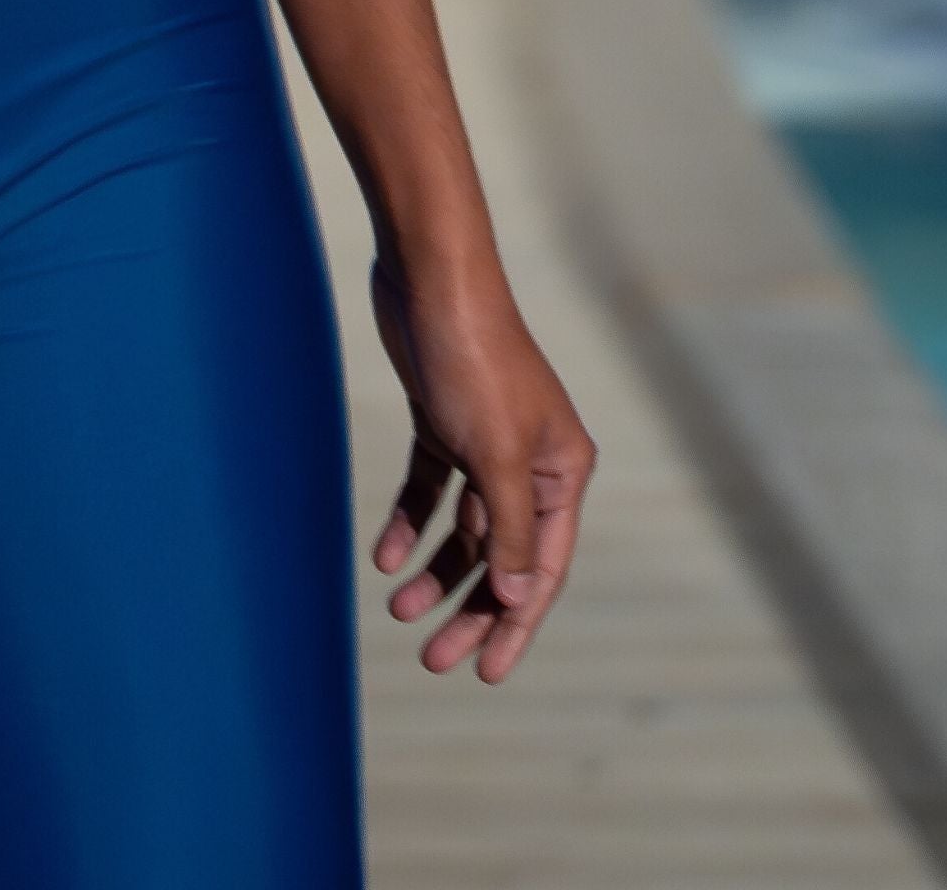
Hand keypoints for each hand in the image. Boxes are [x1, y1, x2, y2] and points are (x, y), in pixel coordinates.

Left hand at [367, 257, 593, 684]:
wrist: (429, 275)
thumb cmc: (473, 360)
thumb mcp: (495, 454)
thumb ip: (509, 528)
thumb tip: (515, 595)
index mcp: (563, 471)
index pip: (541, 568)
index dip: (513, 624)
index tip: (484, 672)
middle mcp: (532, 461)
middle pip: (501, 554)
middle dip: (468, 606)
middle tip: (431, 657)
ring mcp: (486, 441)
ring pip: (464, 526)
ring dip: (435, 569)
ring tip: (398, 608)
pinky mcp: (445, 420)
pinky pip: (430, 488)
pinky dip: (409, 521)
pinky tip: (384, 554)